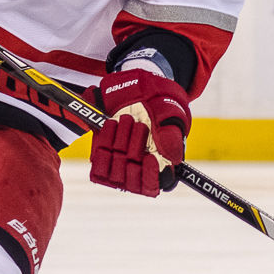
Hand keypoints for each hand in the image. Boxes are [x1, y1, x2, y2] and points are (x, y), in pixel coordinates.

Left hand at [89, 70, 190, 196]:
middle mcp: (137, 169)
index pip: (151, 185)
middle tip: (139, 124)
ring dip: (120, 143)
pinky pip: (99, 158)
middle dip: (135, 149)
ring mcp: (118, 162)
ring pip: (115, 168)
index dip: (150, 176)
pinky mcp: (101, 153)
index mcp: (158, 166)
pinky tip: (112, 123)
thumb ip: (173, 137)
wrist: (138, 89)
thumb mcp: (172, 115)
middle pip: (131, 176)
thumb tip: (174, 159)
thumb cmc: (161, 104)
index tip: (151, 158)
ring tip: (126, 120)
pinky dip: (105, 140)